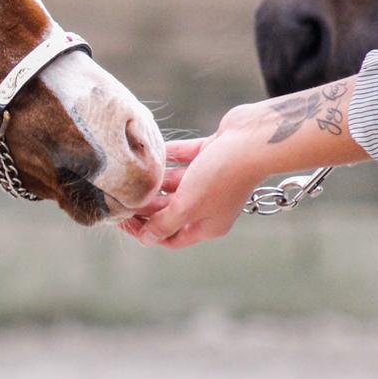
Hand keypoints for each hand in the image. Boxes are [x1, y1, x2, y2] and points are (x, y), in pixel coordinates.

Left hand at [118, 76, 370, 248]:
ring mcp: (212, 179)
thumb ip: (165, 223)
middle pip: (170, 211)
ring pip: (176, 184)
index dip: (145, 232)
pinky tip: (151, 152)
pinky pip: (184, 157)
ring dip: (156, 182)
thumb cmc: (222, 175)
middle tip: (121, 196)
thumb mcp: (187, 206)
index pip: (171, 237)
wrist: (256, 138)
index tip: (123, 220)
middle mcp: (211, 205)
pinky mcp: (212, 154)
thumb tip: (146, 239)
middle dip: (146, 206)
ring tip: (130, 177)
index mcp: (208, 225)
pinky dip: (169, 156)